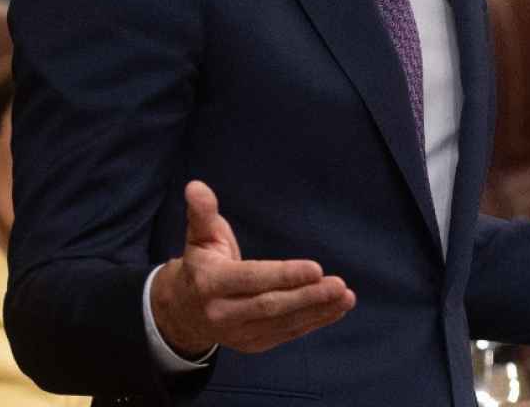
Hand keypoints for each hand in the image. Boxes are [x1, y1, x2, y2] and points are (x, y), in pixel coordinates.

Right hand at [150, 181, 355, 356]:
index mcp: (210, 282)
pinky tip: (336, 310)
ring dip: (317, 311)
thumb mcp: (199, 237)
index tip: (316, 268)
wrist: (183, 311)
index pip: (251, 279)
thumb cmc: (201, 265)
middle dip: (307, 296)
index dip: (284, 275)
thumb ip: (202, 213)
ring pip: (282, 323)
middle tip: (339, 285)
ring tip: (346, 297)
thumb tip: (196, 186)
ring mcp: (237, 333)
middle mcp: (221, 312)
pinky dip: (313, 322)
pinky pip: (286, 334)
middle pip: (270, 306)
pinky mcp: (252, 344)